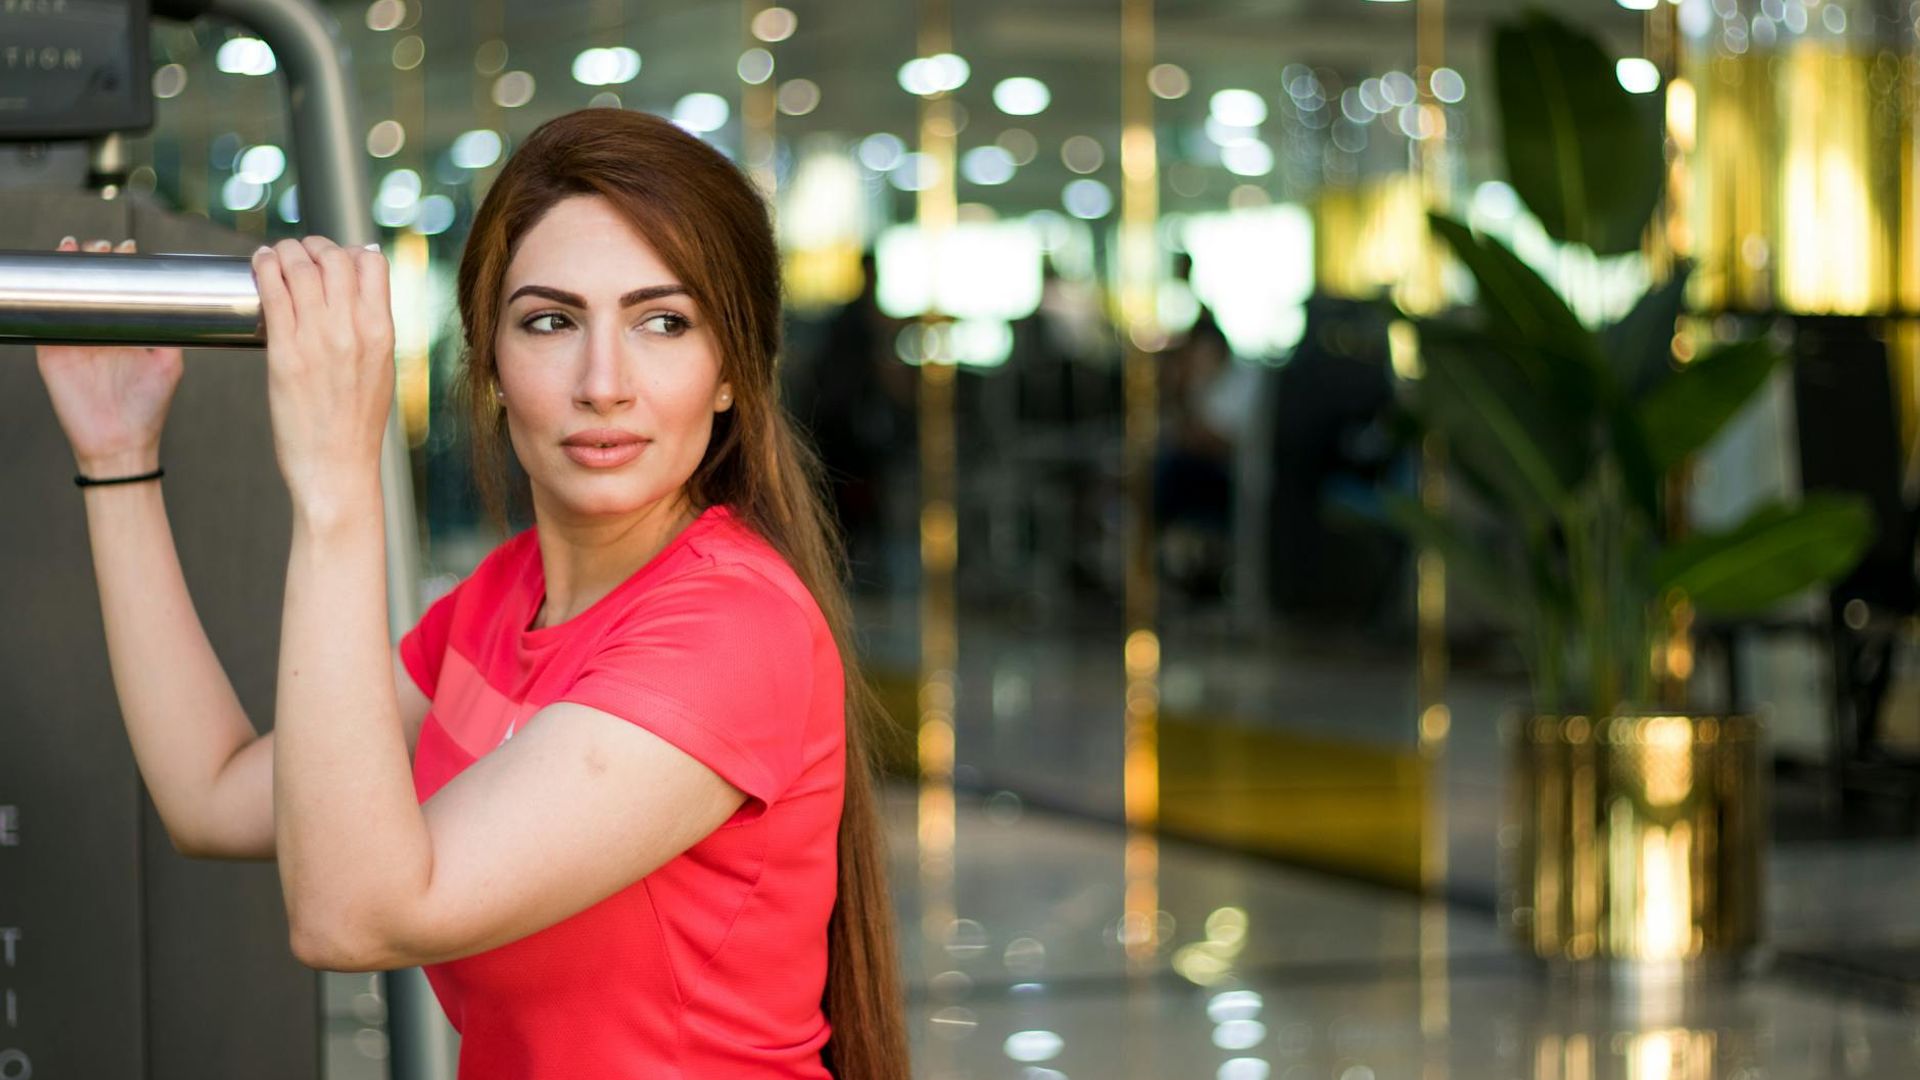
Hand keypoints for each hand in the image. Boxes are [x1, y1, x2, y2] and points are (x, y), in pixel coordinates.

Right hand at [32, 237, 184, 475]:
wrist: (120, 441)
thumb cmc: (148, 407)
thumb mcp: (169, 363)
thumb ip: (174, 333)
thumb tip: (192, 305)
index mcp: (126, 329)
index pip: (122, 288)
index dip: (123, 266)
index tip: (130, 249)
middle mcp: (101, 329)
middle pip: (93, 283)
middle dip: (97, 258)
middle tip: (105, 247)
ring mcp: (75, 337)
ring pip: (69, 293)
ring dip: (72, 267)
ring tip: (78, 248)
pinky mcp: (52, 351)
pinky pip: (45, 317)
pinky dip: (47, 292)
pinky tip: (54, 269)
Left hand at [252, 237, 394, 520]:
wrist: (337, 467)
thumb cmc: (355, 425)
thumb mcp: (379, 370)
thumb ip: (370, 330)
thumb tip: (359, 295)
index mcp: (382, 333)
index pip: (373, 263)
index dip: (351, 250)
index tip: (334, 257)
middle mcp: (353, 330)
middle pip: (336, 257)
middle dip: (315, 246)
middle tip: (301, 252)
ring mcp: (318, 339)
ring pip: (300, 267)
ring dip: (285, 251)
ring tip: (276, 255)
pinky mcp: (284, 353)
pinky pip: (272, 291)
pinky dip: (264, 268)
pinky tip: (260, 264)